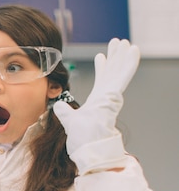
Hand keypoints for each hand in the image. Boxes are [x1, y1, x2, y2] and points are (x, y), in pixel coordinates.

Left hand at [53, 38, 139, 172]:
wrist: (89, 148)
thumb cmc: (83, 140)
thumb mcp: (69, 121)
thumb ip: (64, 112)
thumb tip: (57, 104)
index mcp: (98, 102)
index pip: (101, 80)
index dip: (102, 68)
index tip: (100, 56)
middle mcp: (106, 97)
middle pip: (112, 72)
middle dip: (115, 56)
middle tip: (116, 42)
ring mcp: (112, 96)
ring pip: (119, 71)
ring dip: (122, 56)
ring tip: (125, 42)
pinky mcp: (114, 95)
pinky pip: (123, 75)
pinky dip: (128, 63)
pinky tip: (133, 50)